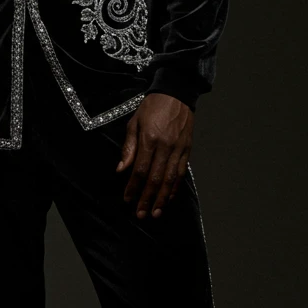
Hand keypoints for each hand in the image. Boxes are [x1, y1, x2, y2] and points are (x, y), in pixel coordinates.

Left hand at [115, 93, 193, 218]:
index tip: (128, 200)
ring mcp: (178, 149)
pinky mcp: (187, 149)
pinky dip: (174, 188)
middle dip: (147, 198)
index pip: (140, 169)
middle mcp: (165, 146)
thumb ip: (128, 147)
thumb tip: (121, 169)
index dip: (133, 187)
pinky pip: (180, 173)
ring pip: (170, 179)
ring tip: (155, 213)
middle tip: (141, 214)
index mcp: (149, 139)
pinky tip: (167, 198)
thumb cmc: (151, 107)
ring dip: (161, 199)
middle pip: (155, 178)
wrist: (177, 93)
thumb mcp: (134, 123)